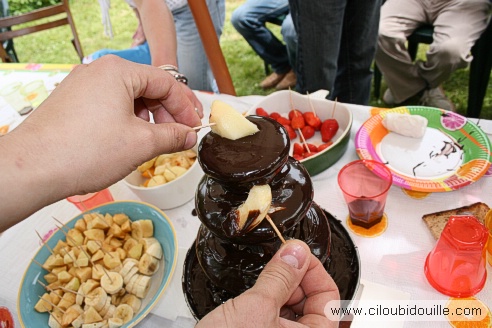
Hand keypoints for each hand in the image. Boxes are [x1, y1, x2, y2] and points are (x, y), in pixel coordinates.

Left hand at [0, 55, 202, 229]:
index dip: (185, 106)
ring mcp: (81, 86)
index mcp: (118, 72)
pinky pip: (108, 106)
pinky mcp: (71, 103)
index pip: (165, 82)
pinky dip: (126, 121)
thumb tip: (189, 136)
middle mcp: (98, 72)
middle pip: (146, 87)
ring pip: (127, 98)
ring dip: (147, 119)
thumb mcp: (141, 144)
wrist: (32, 169)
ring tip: (153, 142)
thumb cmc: (85, 151)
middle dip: (167, 113)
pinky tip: (129, 142)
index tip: (195, 126)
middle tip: (179, 136)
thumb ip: (172, 136)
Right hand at [197, 239, 339, 327]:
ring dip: (278, 290)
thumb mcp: (256, 308)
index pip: (329, 297)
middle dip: (293, 279)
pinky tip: (253, 299)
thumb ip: (279, 277)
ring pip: (293, 308)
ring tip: (261, 285)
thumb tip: (296, 252)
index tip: (294, 252)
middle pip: (313, 301)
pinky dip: (267, 302)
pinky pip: (277, 318)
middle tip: (275, 264)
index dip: (312, 270)